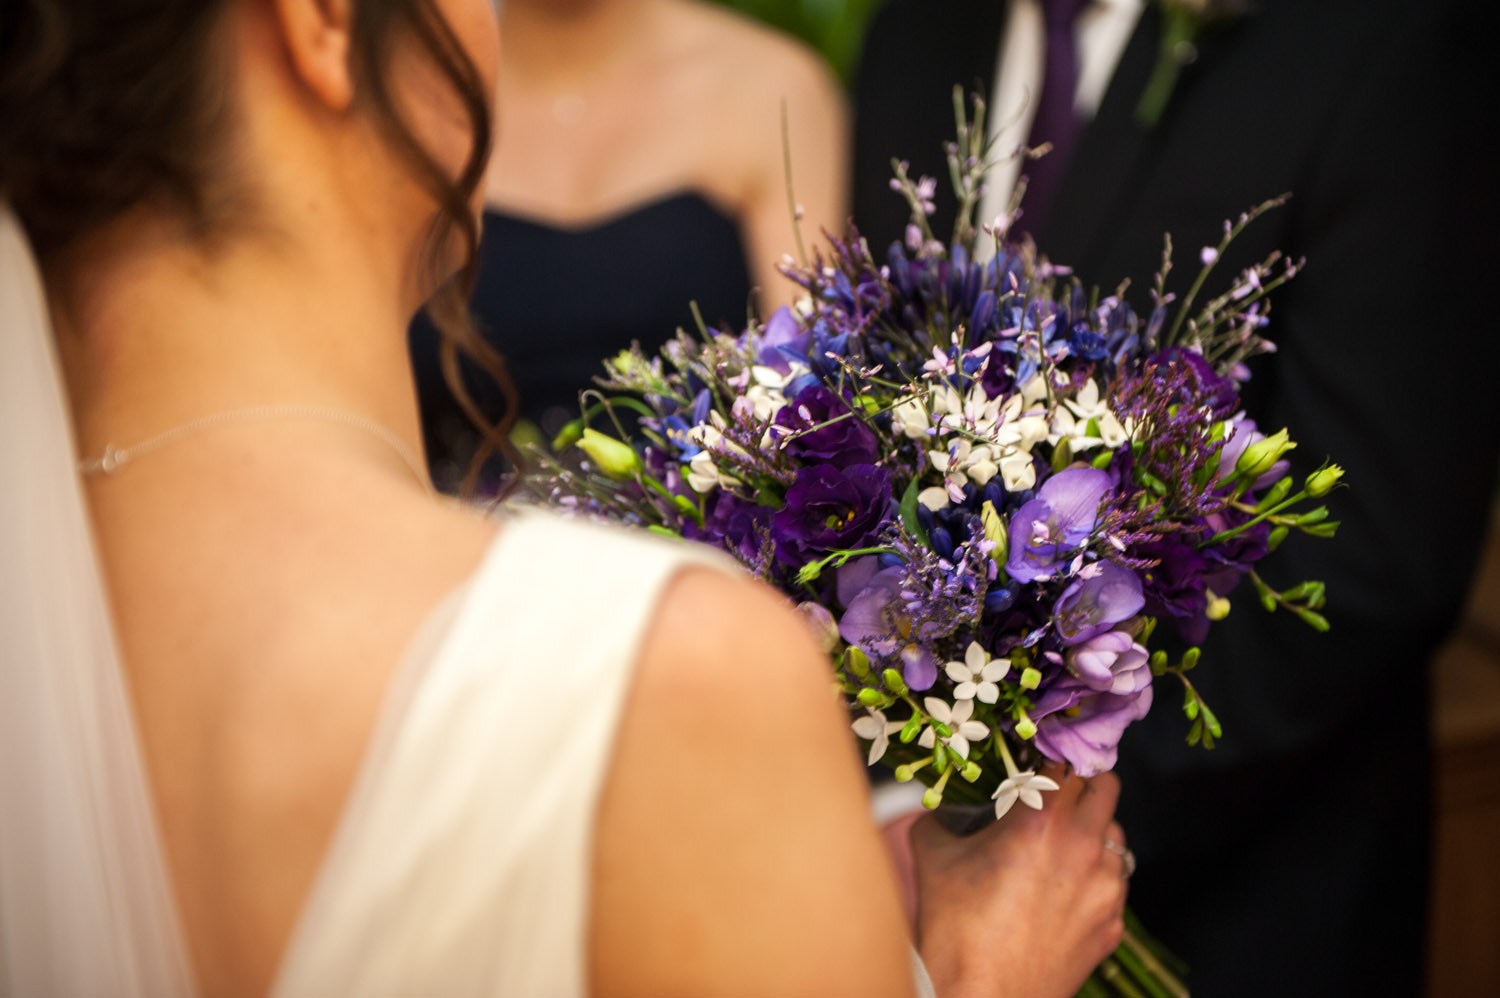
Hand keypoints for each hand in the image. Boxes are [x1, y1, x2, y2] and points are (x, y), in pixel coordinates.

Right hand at [904, 764, 1127, 997]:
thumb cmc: (955, 931)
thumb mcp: (933, 857)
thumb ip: (941, 816)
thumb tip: (944, 804)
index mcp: (1041, 821)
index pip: (1065, 760)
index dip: (1050, 756)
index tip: (1036, 761)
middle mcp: (1084, 848)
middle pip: (1107, 785)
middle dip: (1082, 783)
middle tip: (1056, 793)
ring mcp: (1106, 889)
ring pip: (1116, 835)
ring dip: (1092, 831)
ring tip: (1056, 849)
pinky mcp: (1113, 925)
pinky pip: (1115, 883)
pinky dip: (1095, 877)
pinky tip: (1061, 892)